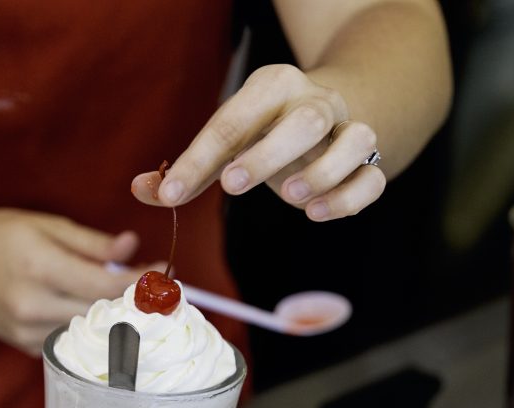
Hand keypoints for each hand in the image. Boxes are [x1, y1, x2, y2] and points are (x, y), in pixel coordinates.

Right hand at [0, 209, 161, 355]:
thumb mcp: (45, 225)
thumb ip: (91, 241)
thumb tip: (132, 246)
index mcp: (38, 266)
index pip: (104, 284)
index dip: (141, 282)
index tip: (166, 273)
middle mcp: (32, 304)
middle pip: (103, 311)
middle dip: (135, 300)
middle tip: (159, 288)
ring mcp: (26, 330)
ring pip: (89, 331)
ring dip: (114, 316)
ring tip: (131, 298)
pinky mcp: (24, 345)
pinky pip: (70, 340)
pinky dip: (86, 327)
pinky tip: (93, 311)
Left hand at [131, 64, 385, 220]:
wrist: (331, 117)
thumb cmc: (266, 134)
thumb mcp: (225, 143)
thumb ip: (185, 170)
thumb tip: (141, 190)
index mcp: (272, 88)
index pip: (233, 120)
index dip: (198, 158)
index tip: (171, 193)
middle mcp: (316, 103)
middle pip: (305, 120)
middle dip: (268, 154)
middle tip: (232, 186)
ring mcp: (349, 130)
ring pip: (355, 140)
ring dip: (324, 171)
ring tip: (290, 198)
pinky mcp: (371, 162)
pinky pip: (373, 177)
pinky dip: (350, 197)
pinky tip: (317, 213)